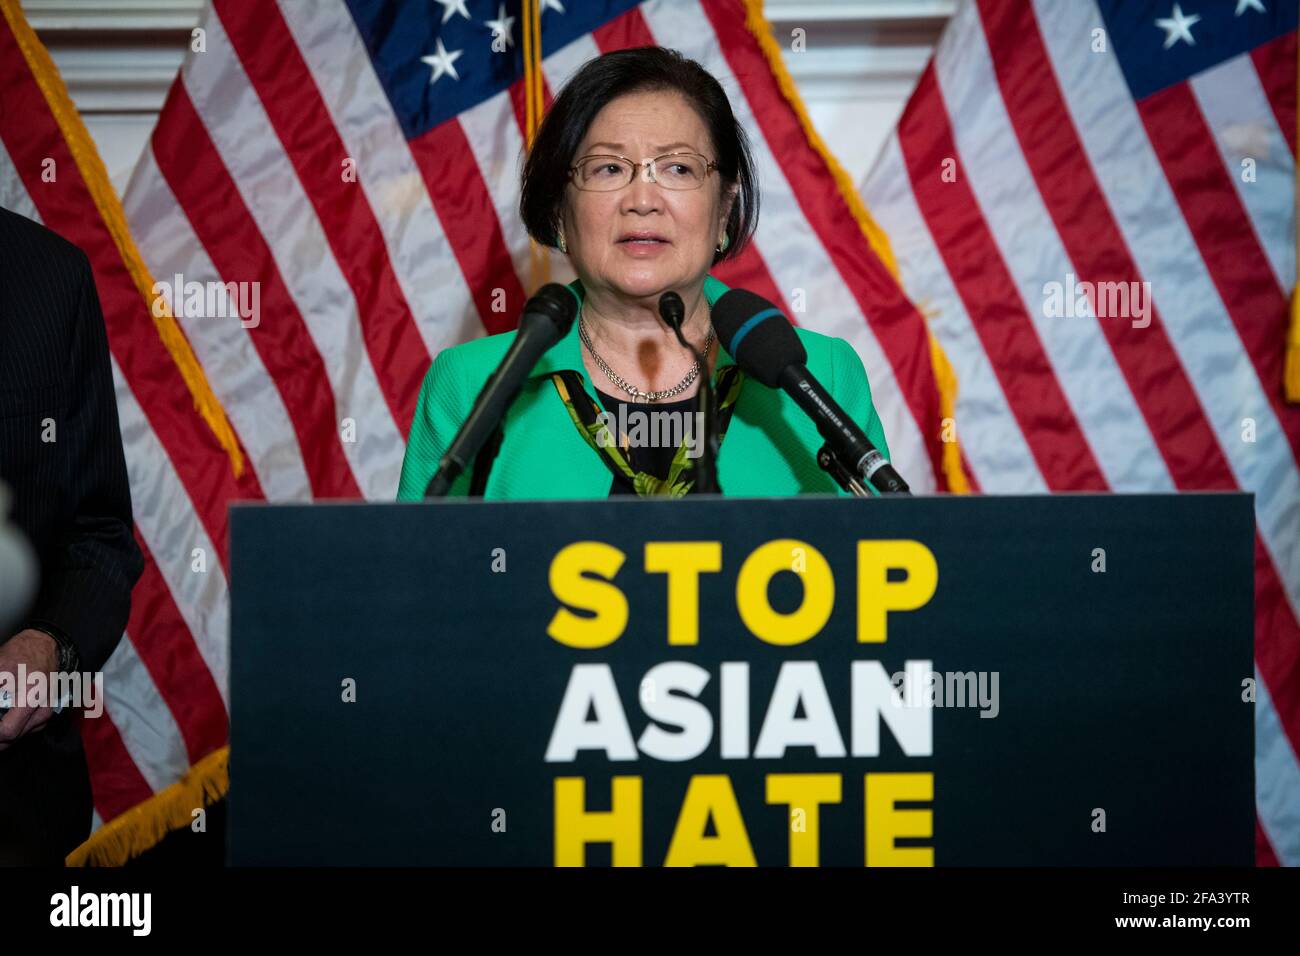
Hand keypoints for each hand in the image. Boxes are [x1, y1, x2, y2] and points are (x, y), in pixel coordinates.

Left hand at [0, 628, 59, 751]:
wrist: (46, 646)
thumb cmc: (24, 652)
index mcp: (32, 698)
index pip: (8, 731)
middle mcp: (43, 710)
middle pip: (13, 738)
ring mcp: (46, 714)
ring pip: (19, 737)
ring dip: (4, 733)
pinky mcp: (46, 714)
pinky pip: (26, 730)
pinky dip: (13, 728)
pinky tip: (4, 717)